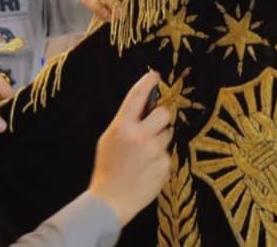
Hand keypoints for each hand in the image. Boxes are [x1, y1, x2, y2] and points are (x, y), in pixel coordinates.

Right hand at [86, 71, 172, 224]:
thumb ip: (125, 122)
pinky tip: (148, 169)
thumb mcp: (108, 140)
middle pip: (164, 114)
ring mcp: (155, 152)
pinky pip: (168, 154)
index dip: (147, 83)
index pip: (136, 97)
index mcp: (122, 128)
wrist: (111, 200)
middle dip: (160, 118)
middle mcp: (140, 137)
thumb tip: (144, 107)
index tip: (154, 75)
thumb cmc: (108, 169)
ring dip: (160, 140)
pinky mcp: (165, 166)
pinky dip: (160, 159)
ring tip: (145, 155)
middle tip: (153, 128)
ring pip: (168, 134)